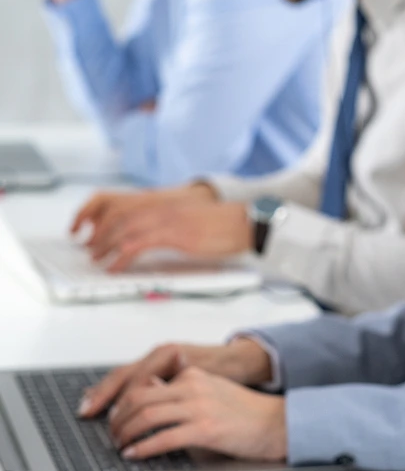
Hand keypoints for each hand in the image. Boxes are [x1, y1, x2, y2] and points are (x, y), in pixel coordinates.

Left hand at [82, 198, 250, 270]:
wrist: (247, 223)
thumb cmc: (226, 226)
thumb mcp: (192, 222)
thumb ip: (171, 226)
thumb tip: (153, 240)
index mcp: (166, 203)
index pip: (124, 204)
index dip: (103, 217)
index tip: (93, 231)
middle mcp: (163, 207)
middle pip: (118, 215)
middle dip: (99, 233)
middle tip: (90, 249)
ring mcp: (169, 219)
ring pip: (123, 229)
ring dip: (105, 246)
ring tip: (97, 259)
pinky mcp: (174, 234)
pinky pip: (138, 244)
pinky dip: (121, 256)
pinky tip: (116, 267)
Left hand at [104, 365, 285, 461]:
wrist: (276, 422)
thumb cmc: (246, 411)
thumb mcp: (211, 390)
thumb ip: (183, 391)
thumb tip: (151, 395)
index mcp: (193, 376)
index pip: (144, 384)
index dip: (122, 402)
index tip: (114, 415)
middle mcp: (193, 387)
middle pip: (139, 398)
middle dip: (118, 419)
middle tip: (112, 433)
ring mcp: (199, 407)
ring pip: (146, 417)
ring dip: (126, 433)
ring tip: (120, 445)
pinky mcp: (205, 429)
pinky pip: (163, 438)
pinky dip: (143, 448)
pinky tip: (135, 454)